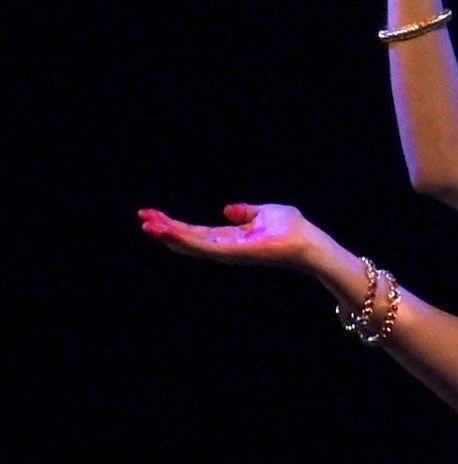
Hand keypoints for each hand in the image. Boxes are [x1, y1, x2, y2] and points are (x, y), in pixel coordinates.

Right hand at [138, 202, 334, 275]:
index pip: (197, 232)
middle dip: (166, 230)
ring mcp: (229, 252)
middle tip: (142, 220)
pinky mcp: (233, 254)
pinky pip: (204, 247)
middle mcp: (226, 247)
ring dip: (169, 235)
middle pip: (190, 239)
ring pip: (192, 245)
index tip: (153, 215)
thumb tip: (228, 209)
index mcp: (231, 238)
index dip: (176, 225)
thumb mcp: (265, 213)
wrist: (310, 242)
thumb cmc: (294, 229)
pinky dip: (185, 240)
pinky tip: (168, 232)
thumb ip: (245, 212)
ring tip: (147, 225)